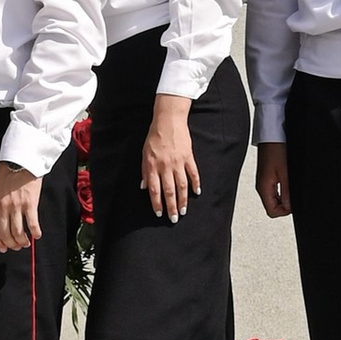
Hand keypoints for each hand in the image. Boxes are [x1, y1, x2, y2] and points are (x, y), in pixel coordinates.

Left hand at [0, 163, 42, 253]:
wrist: (21, 159)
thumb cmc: (8, 173)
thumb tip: (0, 224)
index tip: (3, 248)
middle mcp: (2, 207)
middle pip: (5, 235)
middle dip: (11, 244)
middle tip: (17, 247)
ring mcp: (16, 206)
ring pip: (18, 233)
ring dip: (23, 241)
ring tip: (26, 242)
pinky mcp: (30, 203)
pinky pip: (32, 224)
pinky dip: (35, 233)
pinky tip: (37, 235)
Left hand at [142, 96, 199, 220]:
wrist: (168, 120)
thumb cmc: (154, 136)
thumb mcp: (144, 153)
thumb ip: (144, 171)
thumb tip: (144, 186)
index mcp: (153, 165)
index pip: (154, 190)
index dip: (157, 203)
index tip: (159, 213)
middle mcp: (165, 166)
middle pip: (169, 191)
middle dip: (171, 207)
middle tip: (174, 218)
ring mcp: (178, 162)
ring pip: (181, 185)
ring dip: (183, 200)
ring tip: (183, 211)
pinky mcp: (188, 157)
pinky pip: (193, 173)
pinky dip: (196, 183)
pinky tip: (196, 192)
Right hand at [255, 140, 292, 218]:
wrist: (271, 134)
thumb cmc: (275, 148)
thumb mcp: (285, 172)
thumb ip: (287, 192)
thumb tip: (290, 207)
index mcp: (263, 187)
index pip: (272, 212)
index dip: (284, 211)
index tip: (293, 202)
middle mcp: (261, 186)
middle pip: (272, 207)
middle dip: (285, 204)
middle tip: (293, 193)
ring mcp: (263, 180)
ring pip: (274, 199)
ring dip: (284, 197)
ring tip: (290, 185)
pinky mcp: (266, 175)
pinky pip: (274, 190)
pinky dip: (282, 190)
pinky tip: (287, 181)